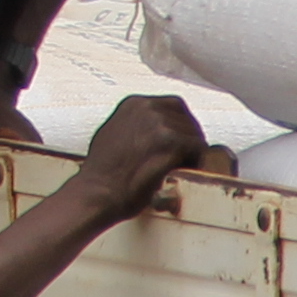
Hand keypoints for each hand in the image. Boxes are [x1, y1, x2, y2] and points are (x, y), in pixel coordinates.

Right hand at [77, 92, 214, 200]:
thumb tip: (153, 133)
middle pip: (187, 119)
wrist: (98, 192)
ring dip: (192, 153)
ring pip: (195, 135)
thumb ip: (134, 126)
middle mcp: (147, 107)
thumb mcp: (113, 134)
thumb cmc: (102, 173)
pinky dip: (196, 162)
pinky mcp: (170, 142)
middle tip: (186, 160)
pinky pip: (199, 149)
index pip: (173, 105)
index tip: (181, 143)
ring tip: (181, 170)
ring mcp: (159, 123)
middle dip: (189, 139)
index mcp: (134, 104)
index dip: (181, 126)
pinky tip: (183, 173)